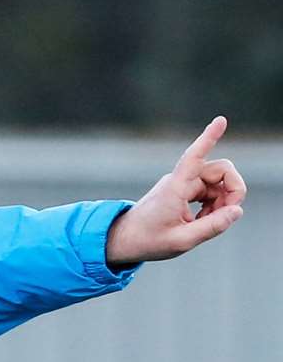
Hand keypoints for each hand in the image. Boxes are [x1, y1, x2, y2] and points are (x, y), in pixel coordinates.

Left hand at [105, 116, 246, 267]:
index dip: (208, 138)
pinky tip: (201, 222)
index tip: (221, 120)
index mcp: (175, 188)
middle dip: (233, 191)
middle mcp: (180, 180)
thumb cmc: (147, 241)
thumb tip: (238, 210)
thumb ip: (212, 226)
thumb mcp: (181, 241)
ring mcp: (183, 184)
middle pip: (222, 171)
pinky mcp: (185, 191)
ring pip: (219, 183)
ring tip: (205, 224)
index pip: (193, 157)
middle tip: (225, 216)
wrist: (124, 239)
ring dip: (223, 203)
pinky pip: (212, 191)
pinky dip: (215, 206)